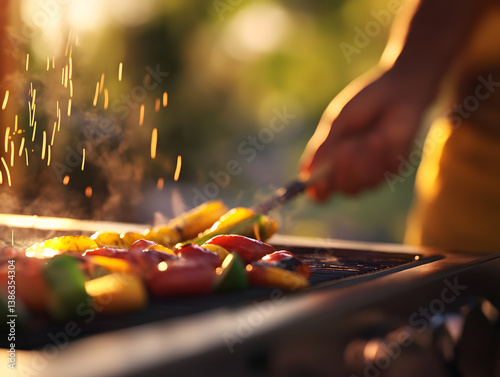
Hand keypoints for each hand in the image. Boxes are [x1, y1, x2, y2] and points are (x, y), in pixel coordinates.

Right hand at [299, 68, 433, 200]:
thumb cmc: (364, 102)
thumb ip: (323, 147)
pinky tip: (382, 137)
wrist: (399, 89)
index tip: (319, 183)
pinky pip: (383, 174)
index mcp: (330, 159)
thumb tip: (307, 171)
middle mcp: (350, 170)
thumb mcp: (338, 121)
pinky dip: (380, 155)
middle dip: (343, 172)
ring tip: (370, 137)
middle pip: (342, 189)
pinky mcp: (393, 167)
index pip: (320, 189)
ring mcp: (372, 171)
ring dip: (364, 161)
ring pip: (363, 184)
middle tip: (346, 148)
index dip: (318, 191)